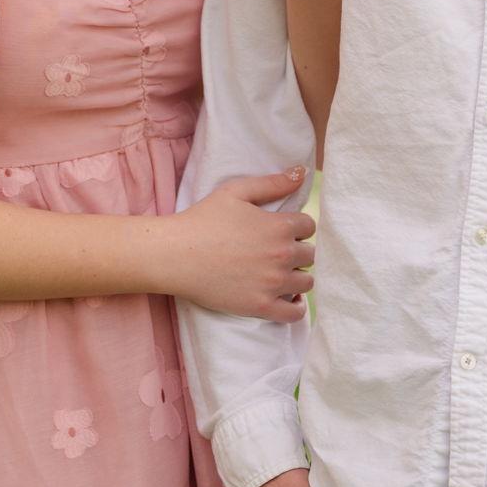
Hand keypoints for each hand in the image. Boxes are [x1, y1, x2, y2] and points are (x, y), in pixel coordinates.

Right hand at [170, 168, 316, 319]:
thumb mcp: (236, 191)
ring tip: (282, 273)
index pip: (309, 226)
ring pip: (307, 282)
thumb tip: (302, 172)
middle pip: (310, 254)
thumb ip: (272, 183)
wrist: (176, 254)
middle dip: (298, 251)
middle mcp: (282, 255)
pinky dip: (297, 307)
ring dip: (298, 276)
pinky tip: (288, 299)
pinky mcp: (261, 306)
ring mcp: (273, 284)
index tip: (284, 230)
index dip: (298, 226)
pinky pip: (295, 314)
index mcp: (279, 227)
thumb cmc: (203, 219)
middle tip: (278, 251)